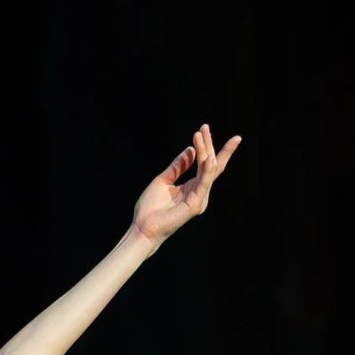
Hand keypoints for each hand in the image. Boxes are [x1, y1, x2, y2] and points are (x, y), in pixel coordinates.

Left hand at [131, 124, 241, 244]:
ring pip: (208, 170)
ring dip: (205, 151)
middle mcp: (199, 192)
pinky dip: (206, 170)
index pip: (206, 164)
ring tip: (200, 134)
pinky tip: (208, 157)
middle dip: (211, 145)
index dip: (207, 146)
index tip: (203, 129)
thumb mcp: (163, 180)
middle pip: (212, 165)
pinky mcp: (195, 205)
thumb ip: (178, 167)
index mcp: (192, 187)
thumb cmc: (150, 208)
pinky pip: (203, 183)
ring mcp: (199, 198)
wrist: (143, 228)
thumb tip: (190, 150)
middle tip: (205, 126)